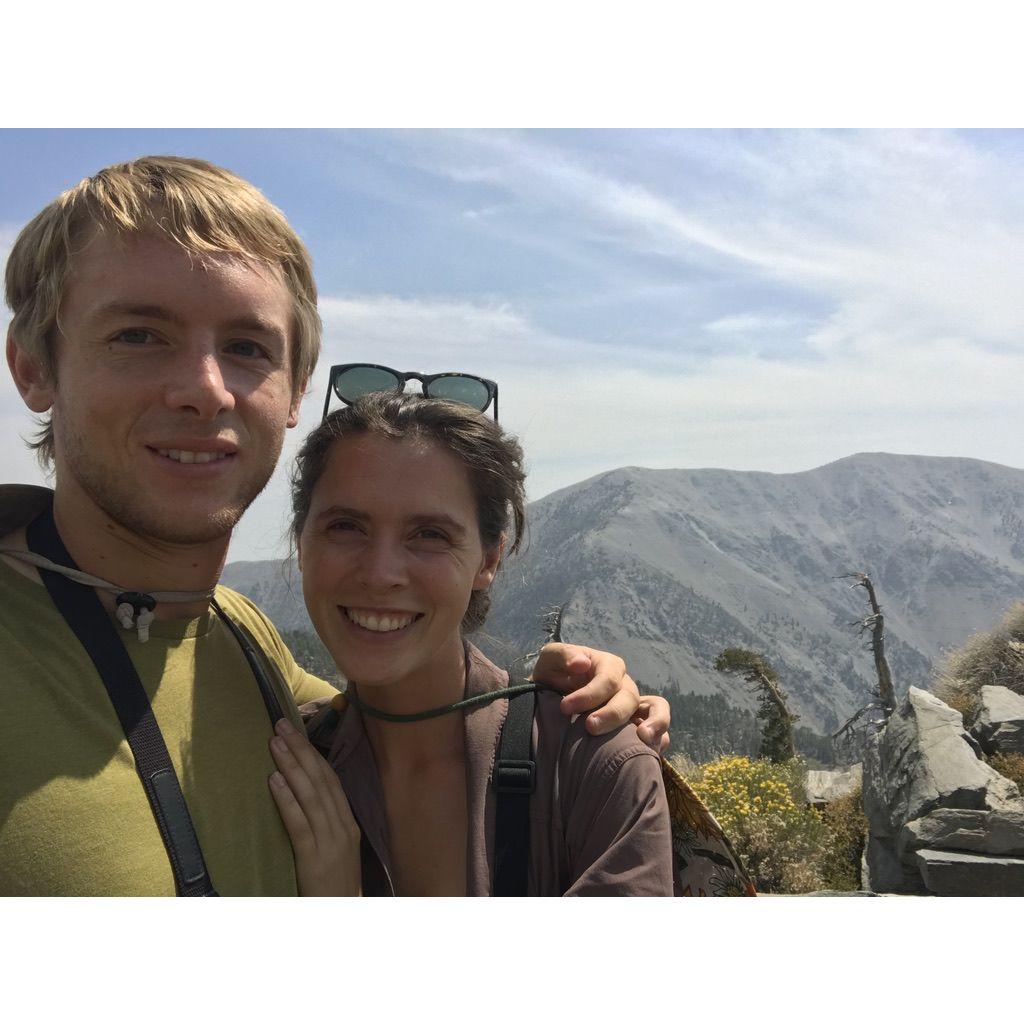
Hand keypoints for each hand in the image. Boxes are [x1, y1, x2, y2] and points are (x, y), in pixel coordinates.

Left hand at [268, 718, 360, 895]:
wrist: (342, 915)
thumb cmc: (333, 886)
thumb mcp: (335, 850)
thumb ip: (324, 824)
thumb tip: (302, 795)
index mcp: (348, 823)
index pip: (330, 780)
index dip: (312, 754)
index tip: (295, 732)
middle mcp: (342, 826)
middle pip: (321, 780)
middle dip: (300, 750)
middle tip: (280, 725)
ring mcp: (331, 841)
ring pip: (310, 795)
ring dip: (291, 766)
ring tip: (274, 744)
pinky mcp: (315, 858)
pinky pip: (299, 823)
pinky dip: (287, 799)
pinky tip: (274, 781)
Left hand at [532, 643, 670, 749]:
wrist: (551, 700)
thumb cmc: (553, 676)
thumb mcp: (551, 659)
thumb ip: (564, 655)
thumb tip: (582, 663)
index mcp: (608, 666)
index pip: (608, 679)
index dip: (589, 694)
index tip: (564, 707)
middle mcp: (625, 685)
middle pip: (628, 698)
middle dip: (611, 714)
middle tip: (589, 727)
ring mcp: (634, 707)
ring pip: (655, 711)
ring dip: (655, 723)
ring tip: (644, 738)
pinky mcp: (637, 727)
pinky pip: (661, 733)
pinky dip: (660, 740)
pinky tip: (648, 752)